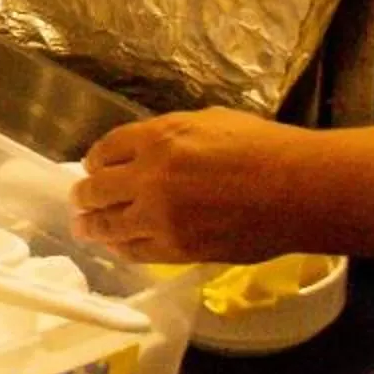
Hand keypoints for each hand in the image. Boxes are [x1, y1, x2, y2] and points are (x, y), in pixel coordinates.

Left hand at [73, 109, 316, 262]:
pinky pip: (135, 251)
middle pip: (97, 190)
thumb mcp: (206, 121)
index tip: (93, 167)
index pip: (106, 150)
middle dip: (84, 196)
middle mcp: (148, 179)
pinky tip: (115, 246)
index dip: (95, 161)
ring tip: (83, 227)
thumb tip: (146, 150)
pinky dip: (120, 248)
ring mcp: (160, 218)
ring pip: (109, 226)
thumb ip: (168, 136)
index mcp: (156, 139)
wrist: (295, 190)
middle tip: (79, 200)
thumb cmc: (261, 146)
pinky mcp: (176, 250)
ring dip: (92, 226)